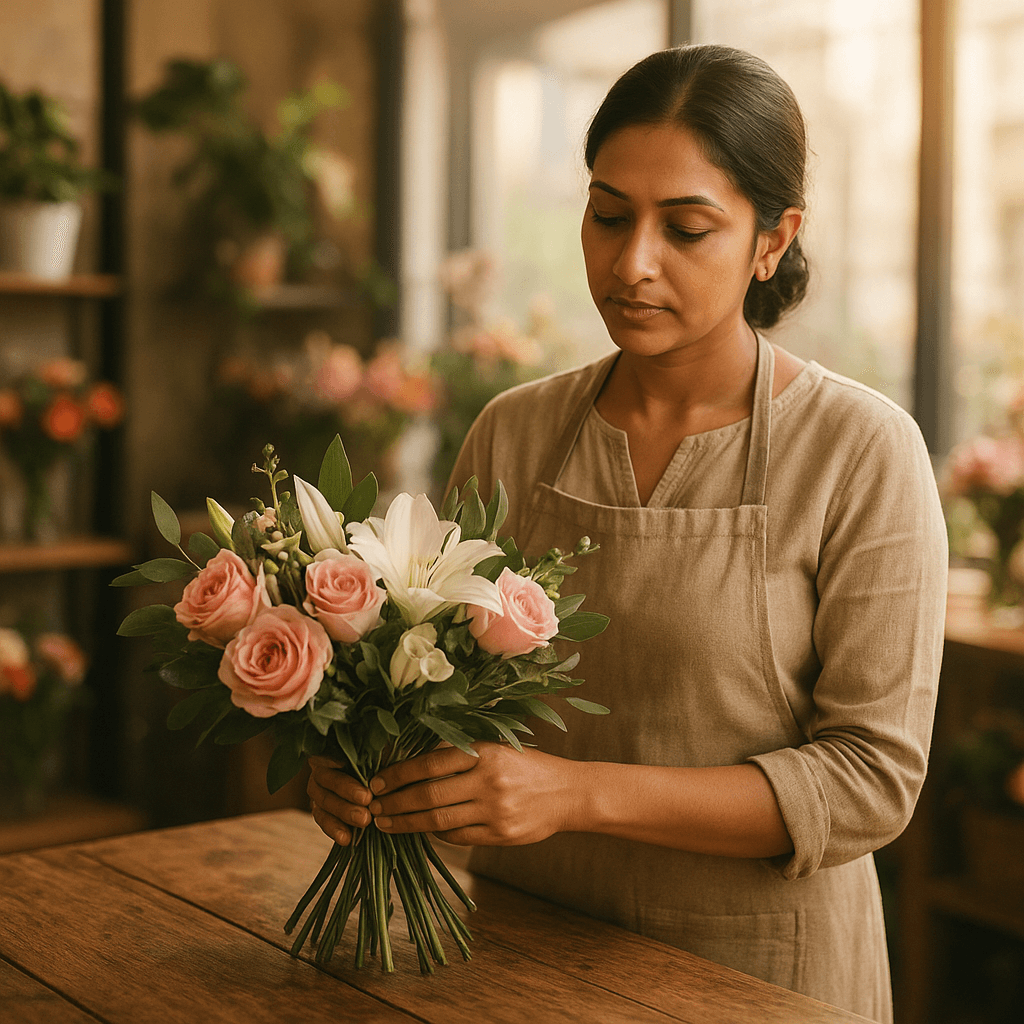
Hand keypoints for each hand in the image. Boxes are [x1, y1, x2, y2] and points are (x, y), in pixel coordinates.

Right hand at [307, 756, 372, 845]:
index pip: (327, 753)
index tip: (346, 764)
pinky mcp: (321, 813)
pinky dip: (335, 830)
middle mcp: (320, 772)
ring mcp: (318, 793)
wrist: (380, 786)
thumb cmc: (380, 761)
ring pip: (325, 803)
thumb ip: (377, 750)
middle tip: (367, 800)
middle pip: (327, 780)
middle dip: (347, 791)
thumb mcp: (379, 752)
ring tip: (364, 821)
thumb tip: (383, 744)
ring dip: (344, 813)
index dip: (333, 760)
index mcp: (331, 751)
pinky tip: (347, 839)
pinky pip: (324, 822)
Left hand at [365, 742, 578, 846]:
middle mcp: (488, 781)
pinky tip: (421, 830)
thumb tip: (413, 765)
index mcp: (485, 753)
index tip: (376, 781)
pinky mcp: (499, 835)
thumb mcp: (496, 747)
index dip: (399, 774)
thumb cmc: (527, 765)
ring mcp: (494, 811)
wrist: (567, 793)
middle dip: (395, 802)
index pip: (430, 764)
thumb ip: (461, 754)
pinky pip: (457, 838)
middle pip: (429, 795)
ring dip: (407, 823)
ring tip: (386, 823)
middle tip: (371, 807)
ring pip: (439, 821)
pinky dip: (436, 834)